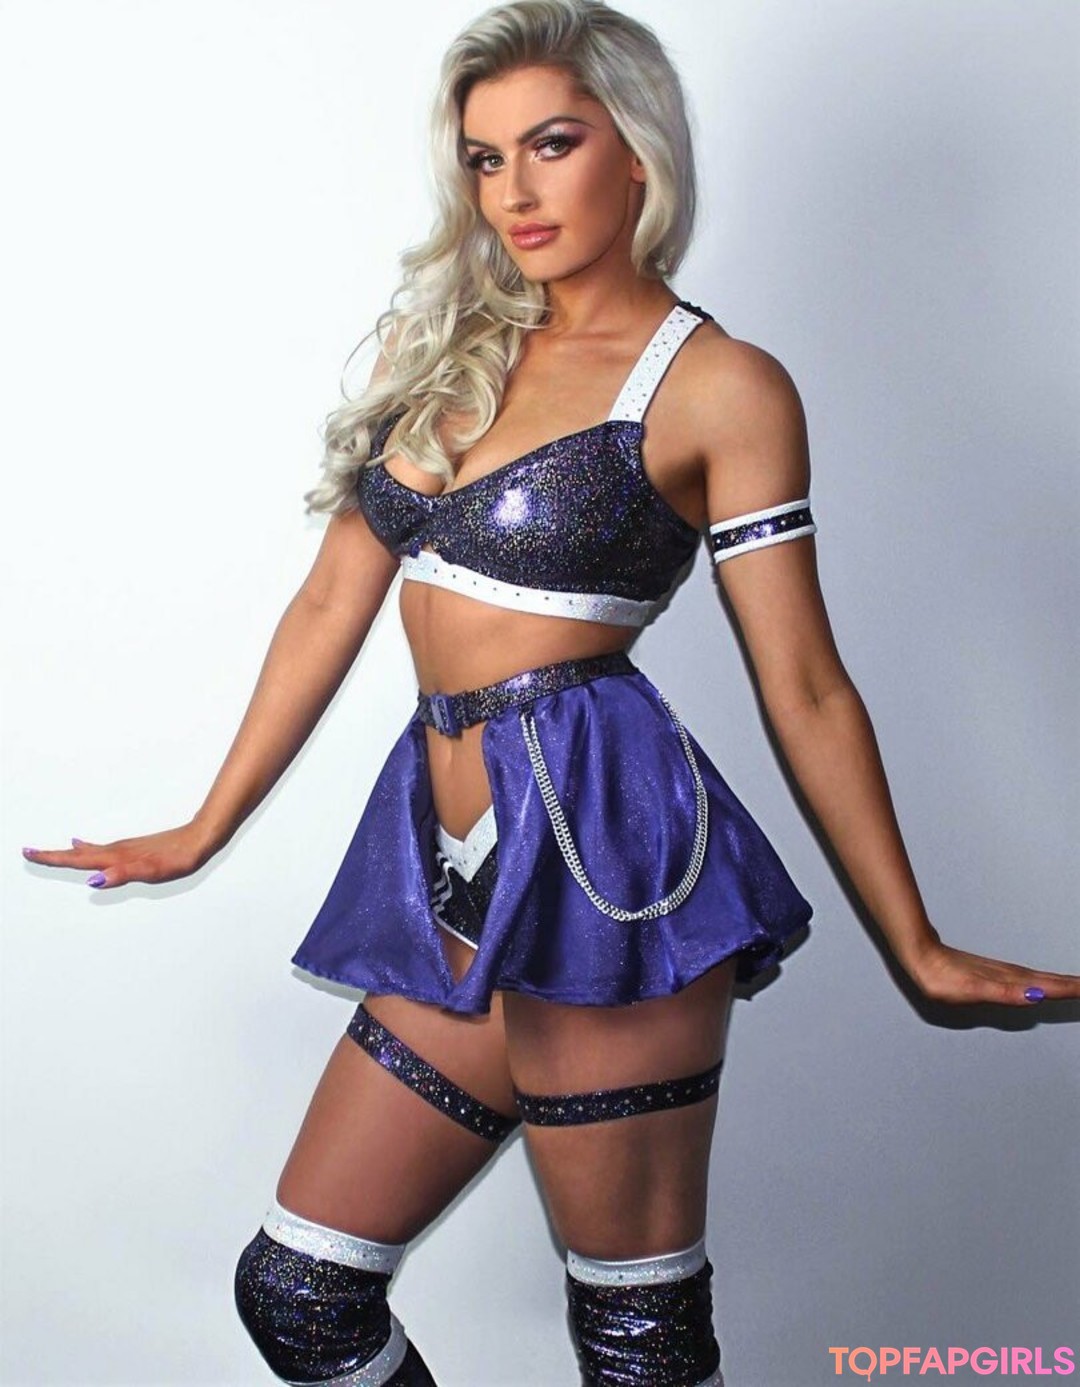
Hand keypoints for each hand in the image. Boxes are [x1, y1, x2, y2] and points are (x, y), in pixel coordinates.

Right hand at [22, 822, 218, 889]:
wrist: (200, 838)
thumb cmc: (178, 857)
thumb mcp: (152, 871)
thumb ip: (123, 874)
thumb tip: (94, 880)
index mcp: (117, 858)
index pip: (78, 859)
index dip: (53, 858)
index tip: (29, 851)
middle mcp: (117, 850)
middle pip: (78, 854)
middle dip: (53, 854)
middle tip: (28, 851)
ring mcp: (125, 848)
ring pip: (89, 851)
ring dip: (68, 852)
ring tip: (52, 851)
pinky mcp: (134, 848)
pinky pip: (102, 848)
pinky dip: (87, 848)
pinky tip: (85, 844)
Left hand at [904, 939, 1079, 1006]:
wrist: (921, 957)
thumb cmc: (941, 977)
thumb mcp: (974, 989)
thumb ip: (1005, 992)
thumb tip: (1035, 995)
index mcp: (1009, 981)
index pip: (1048, 986)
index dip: (1071, 989)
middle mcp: (1009, 975)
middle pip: (1049, 980)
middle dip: (1073, 985)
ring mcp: (1001, 973)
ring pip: (1039, 977)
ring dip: (1060, 982)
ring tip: (1077, 985)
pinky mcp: (991, 972)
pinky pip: (1025, 976)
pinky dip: (1040, 981)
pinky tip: (1041, 985)